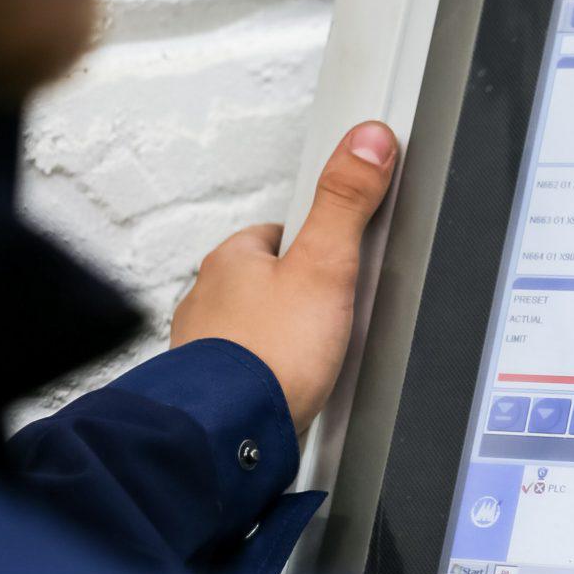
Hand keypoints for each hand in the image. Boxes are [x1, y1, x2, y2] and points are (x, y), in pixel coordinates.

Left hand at [170, 121, 397, 434]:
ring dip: (275, 338)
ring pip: (248, 329)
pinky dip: (264, 376)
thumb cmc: (268, 356)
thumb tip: (367, 140)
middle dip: (290, 295)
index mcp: (231, 261)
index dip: (308, 243)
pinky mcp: (214, 390)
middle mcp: (208, 300)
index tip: (328, 252)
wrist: (232, 433)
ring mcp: (205, 346)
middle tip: (327, 309)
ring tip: (312, 354)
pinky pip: (244, 371)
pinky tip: (290, 388)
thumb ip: (347, 202)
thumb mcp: (324, 266)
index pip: (274, 233)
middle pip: (259, 282)